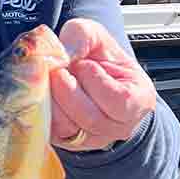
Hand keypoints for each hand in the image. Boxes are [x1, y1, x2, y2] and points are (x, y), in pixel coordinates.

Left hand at [48, 18, 155, 151]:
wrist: (82, 72)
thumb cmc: (97, 57)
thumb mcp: (95, 36)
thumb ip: (83, 37)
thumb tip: (63, 55)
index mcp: (138, 100)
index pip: (120, 100)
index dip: (96, 81)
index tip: (84, 64)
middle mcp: (117, 126)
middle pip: (92, 119)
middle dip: (68, 91)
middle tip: (58, 70)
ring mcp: (91, 139)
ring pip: (69, 129)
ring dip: (53, 100)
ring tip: (50, 79)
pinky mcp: (66, 142)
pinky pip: (51, 133)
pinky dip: (41, 111)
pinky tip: (41, 92)